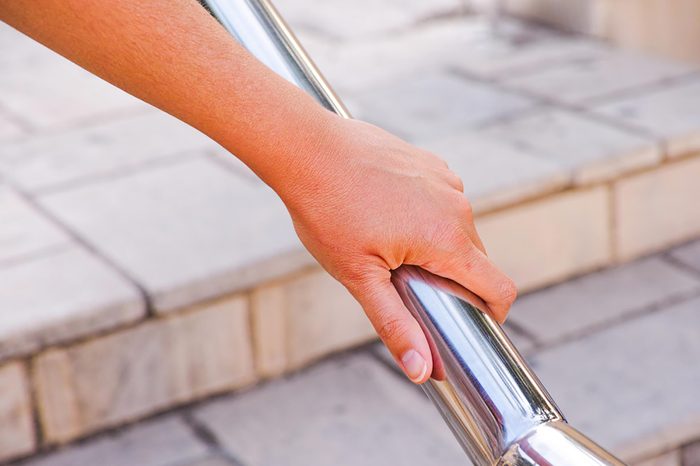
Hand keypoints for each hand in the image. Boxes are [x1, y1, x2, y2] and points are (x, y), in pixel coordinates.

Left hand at [279, 116, 516, 383]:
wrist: (308, 149)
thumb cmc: (328, 211)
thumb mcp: (359, 276)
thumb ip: (395, 323)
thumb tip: (420, 370)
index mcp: (447, 239)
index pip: (499, 287)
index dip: (493, 314)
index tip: (470, 324)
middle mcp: (457, 206)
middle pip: (477, 261)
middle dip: (454, 281)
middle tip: (410, 288)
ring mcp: (446, 180)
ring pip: (458, 230)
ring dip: (438, 248)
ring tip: (391, 250)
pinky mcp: (432, 164)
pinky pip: (443, 202)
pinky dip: (428, 218)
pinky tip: (388, 216)